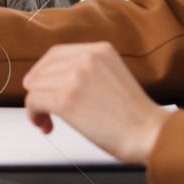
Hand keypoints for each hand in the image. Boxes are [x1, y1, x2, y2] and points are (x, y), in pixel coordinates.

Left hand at [21, 41, 168, 164]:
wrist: (149, 134)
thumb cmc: (135, 115)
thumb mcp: (113, 76)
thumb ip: (88, 70)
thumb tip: (53, 79)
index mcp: (100, 50)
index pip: (56, 54)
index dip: (43, 72)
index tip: (40, 85)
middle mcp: (86, 58)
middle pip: (41, 71)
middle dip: (39, 91)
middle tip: (44, 109)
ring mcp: (75, 78)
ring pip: (34, 87)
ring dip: (37, 107)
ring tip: (48, 121)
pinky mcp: (66, 99)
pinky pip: (34, 102)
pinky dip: (34, 116)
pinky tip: (46, 125)